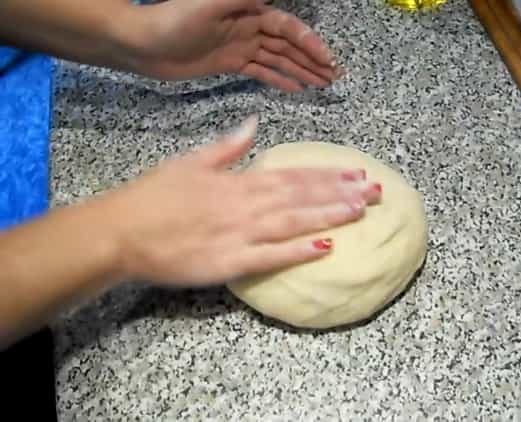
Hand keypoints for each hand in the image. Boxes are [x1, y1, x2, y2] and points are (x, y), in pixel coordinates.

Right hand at [106, 115, 380, 285]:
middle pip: (302, 197)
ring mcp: (241, 233)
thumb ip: (228, 145)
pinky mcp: (230, 261)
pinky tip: (325, 247)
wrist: (122, 232)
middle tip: (375, 191)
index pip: (293, 176)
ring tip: (360, 210)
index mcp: (239, 181)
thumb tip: (254, 123)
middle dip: (340, 193)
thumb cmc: (153, 196)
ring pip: (294, 222)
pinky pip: (270, 256)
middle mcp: (246, 204)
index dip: (327, 175)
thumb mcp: (190, 160)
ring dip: (329, 215)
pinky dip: (298, 252)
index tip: (356, 173)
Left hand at [128, 0, 340, 90]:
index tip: (326, 59)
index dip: (308, 42)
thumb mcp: (207, 5)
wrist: (141, 44)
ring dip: (301, 70)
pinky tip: (296, 89)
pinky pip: (261, 72)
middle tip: (334, 76)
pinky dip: (279, 79)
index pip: (286, 27)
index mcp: (247, 11)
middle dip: (312, 58)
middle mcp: (248, 27)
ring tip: (323, 84)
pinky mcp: (230, 63)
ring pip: (278, 59)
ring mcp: (240, 46)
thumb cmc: (171, 22)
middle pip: (287, 44)